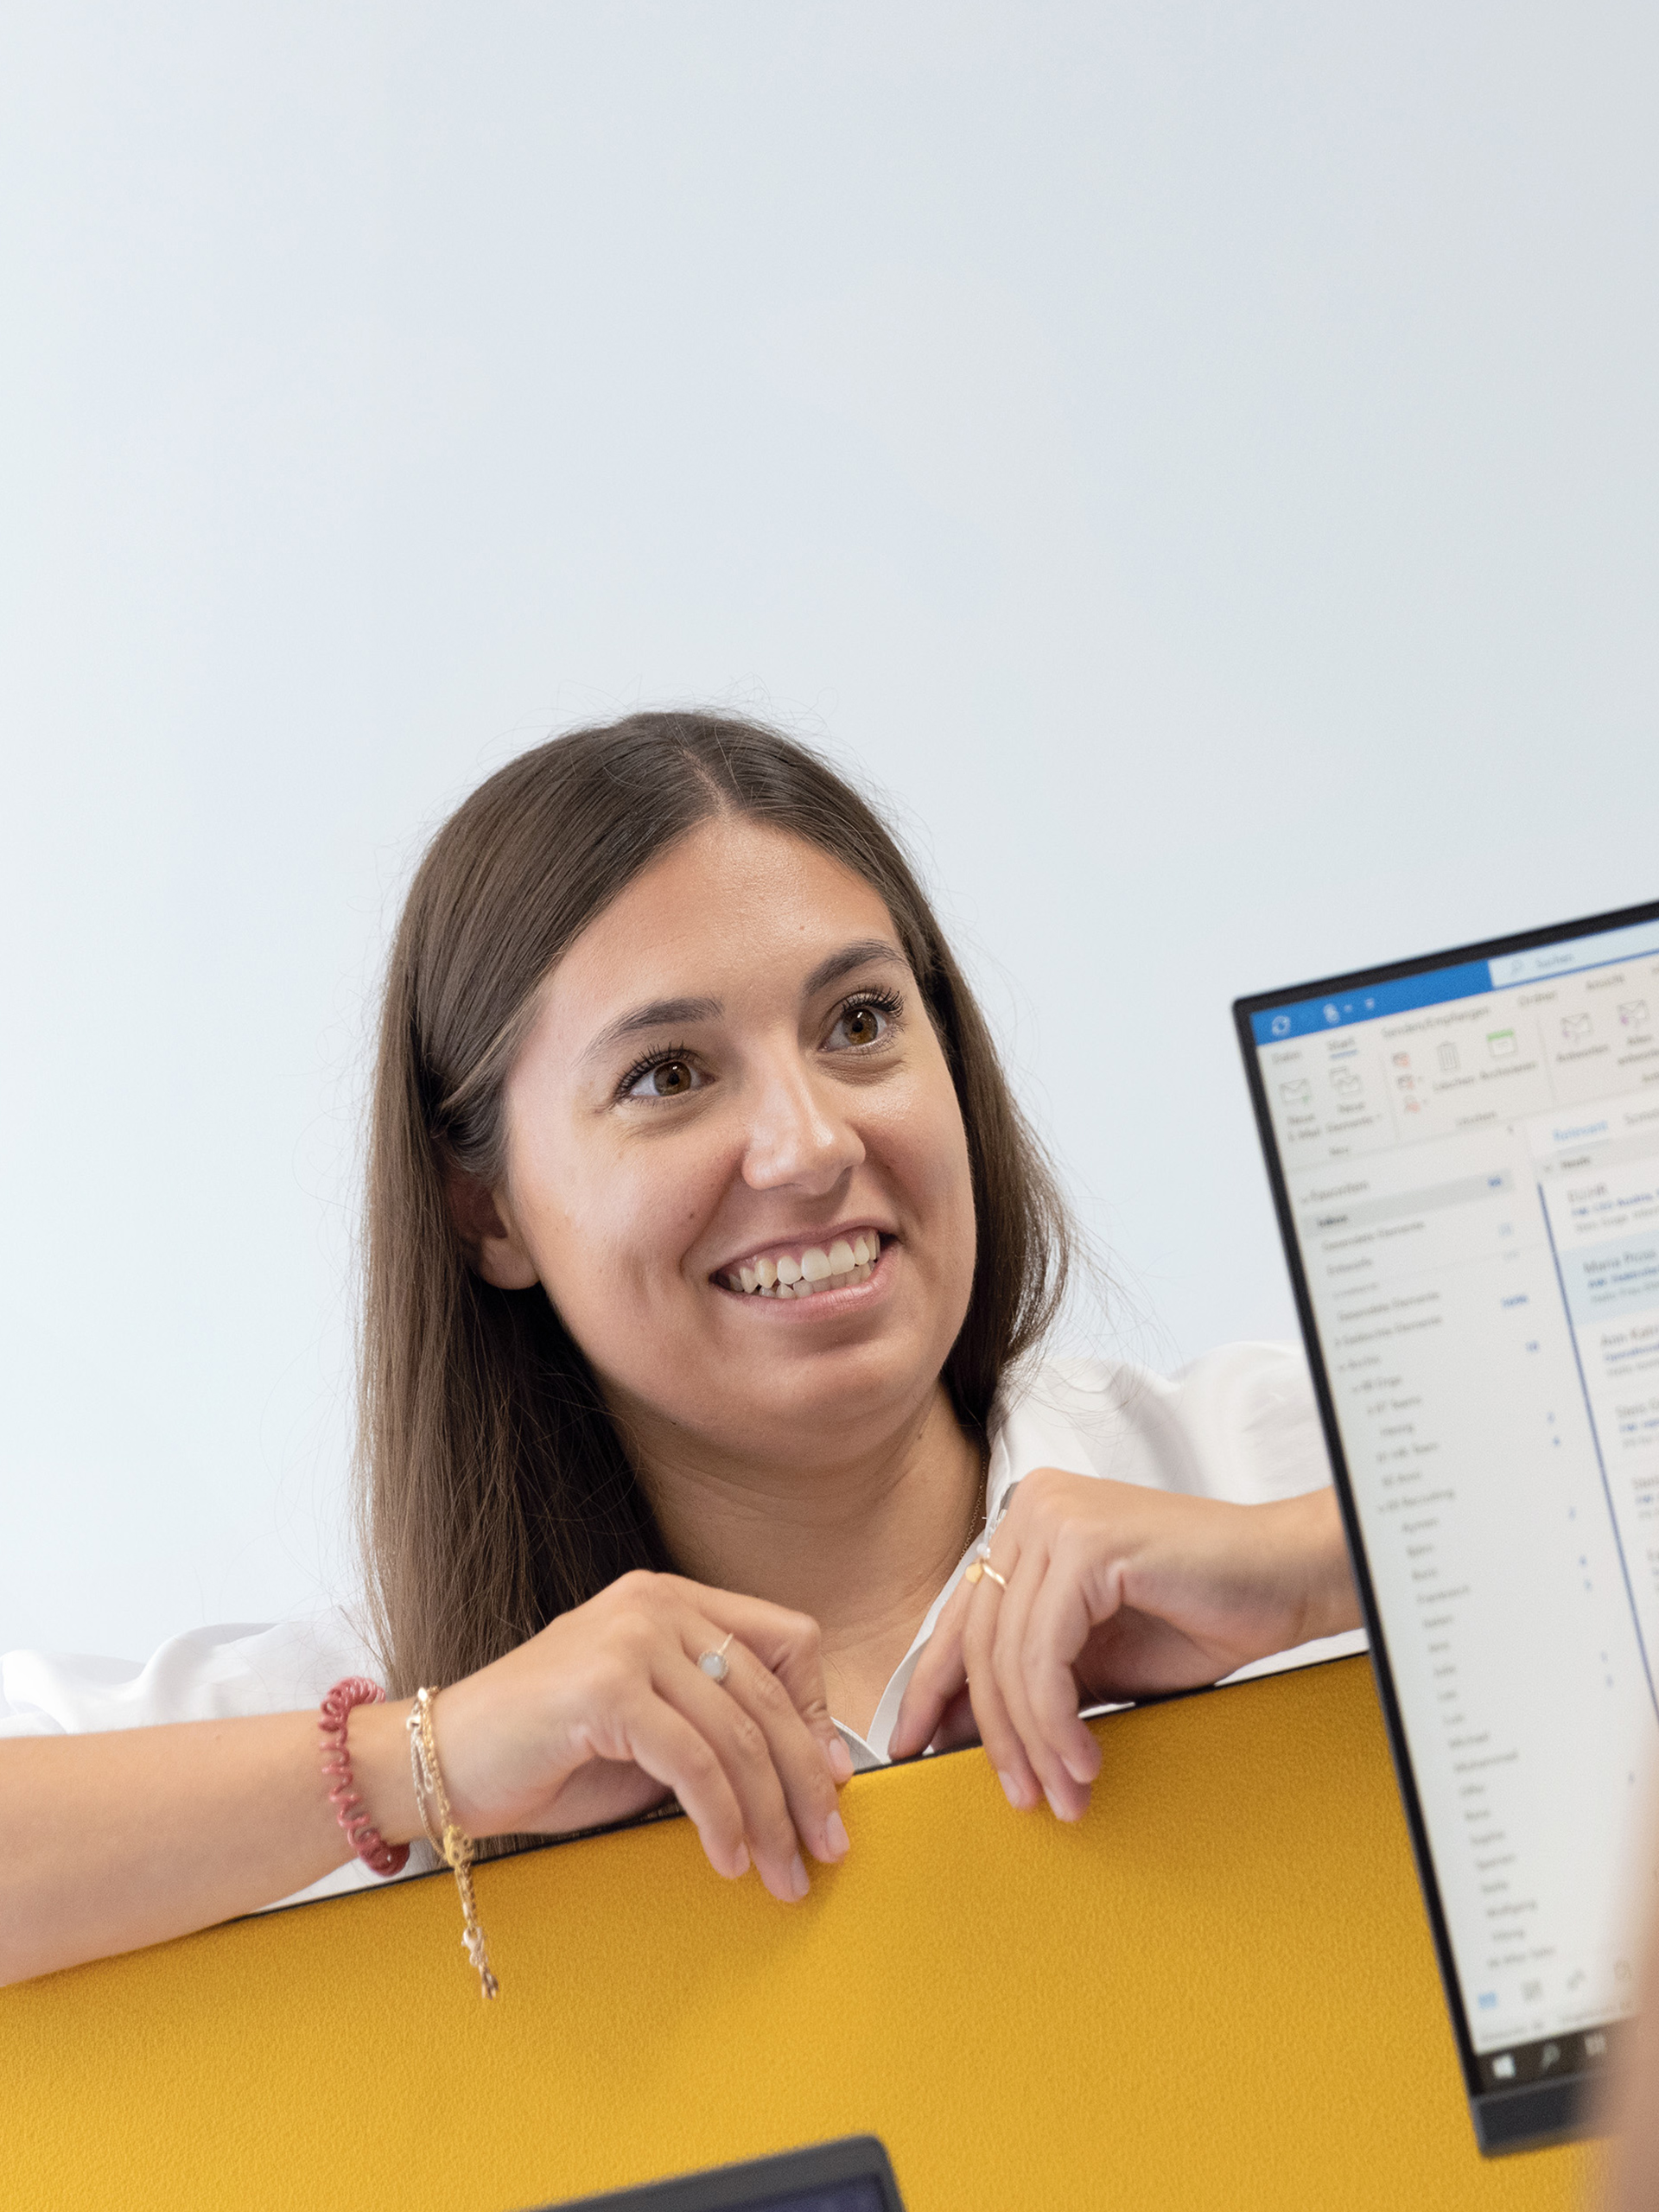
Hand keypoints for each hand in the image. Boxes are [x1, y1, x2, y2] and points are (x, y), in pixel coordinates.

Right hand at [428, 1571, 853, 1901]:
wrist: (437, 1762)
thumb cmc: (543, 1752)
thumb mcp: (649, 1731)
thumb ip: (717, 1730)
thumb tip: (813, 1770)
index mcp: (670, 1600)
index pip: (786, 1640)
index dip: (815, 1714)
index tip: (831, 1782)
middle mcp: (656, 1605)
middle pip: (770, 1694)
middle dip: (807, 1781)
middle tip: (827, 1845)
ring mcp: (630, 1639)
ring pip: (739, 1734)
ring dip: (770, 1817)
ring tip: (781, 1872)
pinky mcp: (607, 1687)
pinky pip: (695, 1763)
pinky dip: (721, 1819)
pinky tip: (727, 1859)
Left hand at [888, 1471, 1357, 1818]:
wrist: (1288, 1580)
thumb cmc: (1203, 1614)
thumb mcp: (1095, 1659)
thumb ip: (1032, 1681)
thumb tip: (958, 1732)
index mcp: (1027, 1525)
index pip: (961, 1617)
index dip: (933, 1689)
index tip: (914, 1747)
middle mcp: (1032, 1509)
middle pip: (980, 1642)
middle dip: (992, 1734)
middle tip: (1019, 1796)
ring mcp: (1055, 1519)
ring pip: (1008, 1657)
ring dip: (1032, 1742)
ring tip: (1062, 1794)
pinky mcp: (1086, 1545)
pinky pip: (1045, 1656)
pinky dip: (1057, 1722)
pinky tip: (1083, 1761)